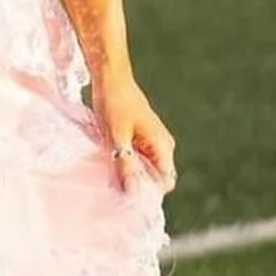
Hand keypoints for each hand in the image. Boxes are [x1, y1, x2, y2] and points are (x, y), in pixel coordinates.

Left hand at [94, 69, 176, 195]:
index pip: (166, 182)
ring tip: (110, 175)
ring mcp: (153, 142)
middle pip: (157, 177)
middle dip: (139, 185)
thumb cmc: (115, 104)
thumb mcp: (117, 137)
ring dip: (131, 174)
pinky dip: (126, 164)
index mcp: (163, 146)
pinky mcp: (142, 139)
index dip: (148, 193)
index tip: (126, 197)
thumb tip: (132, 191)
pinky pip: (139, 159)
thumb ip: (125, 164)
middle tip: (114, 188)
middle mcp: (163, 146)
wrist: (111, 79)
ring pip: (146, 169)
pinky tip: (110, 163)